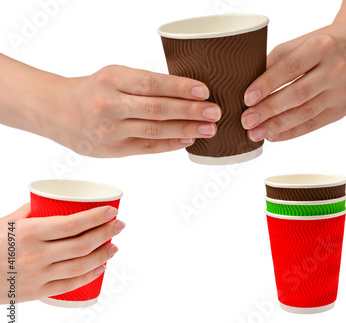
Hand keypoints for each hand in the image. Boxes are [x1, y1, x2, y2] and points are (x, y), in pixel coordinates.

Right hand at [0, 205, 124, 303]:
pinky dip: (90, 275)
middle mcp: (35, 255)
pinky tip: (102, 267)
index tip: (112, 210)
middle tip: (120, 225)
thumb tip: (54, 201)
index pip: (72, 224)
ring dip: (103, 255)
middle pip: (81, 245)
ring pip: (80, 266)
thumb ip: (31, 212)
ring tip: (114, 246)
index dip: (96, 218)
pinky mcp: (37, 292)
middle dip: (106, 233)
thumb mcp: (6, 223)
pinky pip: (70, 284)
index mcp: (28, 233)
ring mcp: (37, 276)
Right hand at [50, 65, 221, 156]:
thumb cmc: (95, 90)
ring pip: (154, 130)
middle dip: (190, 111)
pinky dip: (171, 144)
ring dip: (186, 129)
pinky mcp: (113, 150)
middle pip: (157, 109)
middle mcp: (110, 104)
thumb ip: (144, 84)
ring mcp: (111, 130)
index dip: (180, 88)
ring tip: (209, 129)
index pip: (152, 83)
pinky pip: (148, 147)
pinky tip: (189, 140)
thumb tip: (187, 92)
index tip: (204, 91)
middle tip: (214, 111)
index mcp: (112, 79)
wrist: (58, 112)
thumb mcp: (115, 76)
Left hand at [241, 24, 345, 141]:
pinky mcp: (342, 110)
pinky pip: (314, 124)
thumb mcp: (303, 41)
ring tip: (256, 132)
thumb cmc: (327, 44)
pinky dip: (292, 132)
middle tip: (246, 120)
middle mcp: (335, 71)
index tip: (247, 97)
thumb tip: (252, 84)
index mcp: (322, 48)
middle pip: (297, 94)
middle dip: (268, 110)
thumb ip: (278, 60)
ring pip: (305, 113)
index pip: (290, 68)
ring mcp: (341, 93)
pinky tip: (274, 136)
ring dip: (277, 126)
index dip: (267, 84)